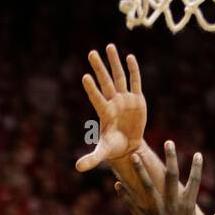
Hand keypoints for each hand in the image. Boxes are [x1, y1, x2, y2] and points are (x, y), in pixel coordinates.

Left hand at [76, 45, 146, 171]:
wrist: (128, 146)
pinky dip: (133, 70)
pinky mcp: (137, 100)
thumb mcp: (103, 153)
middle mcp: (113, 102)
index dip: (91, 89)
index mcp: (105, 113)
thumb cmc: (113, 147)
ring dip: (114, 62)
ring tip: (108, 46)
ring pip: (119, 77)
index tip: (84, 77)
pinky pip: (135, 82)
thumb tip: (77, 168)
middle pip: (106, 82)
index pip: (97, 98)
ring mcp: (125, 99)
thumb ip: (92, 158)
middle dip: (99, 67)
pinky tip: (129, 57)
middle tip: (91, 52)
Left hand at [116, 142, 214, 214]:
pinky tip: (117, 184)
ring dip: (140, 171)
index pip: (195, 182)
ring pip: (148, 187)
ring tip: (134, 156)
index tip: (198, 154)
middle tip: (169, 142)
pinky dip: (125, 195)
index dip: (197, 168)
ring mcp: (158, 214)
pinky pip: (133, 206)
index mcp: (189, 208)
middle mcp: (173, 207)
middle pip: (172, 177)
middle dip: (171, 158)